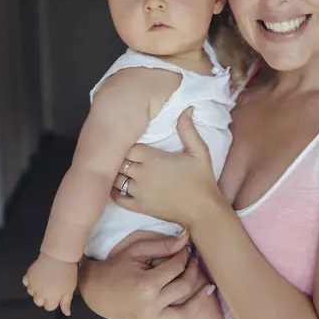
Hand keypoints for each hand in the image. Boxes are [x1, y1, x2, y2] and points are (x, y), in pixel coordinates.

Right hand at [22, 253, 76, 315]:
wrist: (59, 256)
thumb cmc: (68, 273)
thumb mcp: (70, 289)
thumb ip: (66, 303)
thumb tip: (67, 314)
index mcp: (51, 299)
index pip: (49, 307)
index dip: (54, 301)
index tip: (58, 293)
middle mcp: (39, 294)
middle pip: (38, 302)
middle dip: (44, 297)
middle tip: (51, 287)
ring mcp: (32, 285)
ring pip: (31, 293)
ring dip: (36, 289)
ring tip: (44, 281)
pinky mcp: (28, 275)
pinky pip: (25, 282)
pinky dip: (29, 281)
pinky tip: (36, 277)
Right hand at [78, 232, 214, 318]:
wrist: (95, 289)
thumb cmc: (116, 266)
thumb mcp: (137, 250)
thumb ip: (163, 245)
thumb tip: (187, 237)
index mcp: (147, 284)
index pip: (176, 267)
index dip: (184, 256)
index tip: (186, 249)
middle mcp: (151, 305)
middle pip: (183, 287)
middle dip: (193, 271)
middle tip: (194, 262)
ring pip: (184, 313)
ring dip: (199, 301)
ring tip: (209, 289)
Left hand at [112, 110, 222, 226]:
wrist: (203, 210)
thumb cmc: (202, 180)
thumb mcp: (199, 151)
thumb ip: (188, 130)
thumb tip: (186, 108)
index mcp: (153, 159)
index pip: (127, 146)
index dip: (126, 143)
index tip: (128, 141)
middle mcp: (142, 174)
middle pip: (119, 161)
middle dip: (119, 157)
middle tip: (120, 154)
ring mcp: (139, 192)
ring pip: (115, 179)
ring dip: (115, 173)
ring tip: (117, 168)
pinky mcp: (139, 207)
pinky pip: (118, 199)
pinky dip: (114, 192)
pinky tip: (117, 187)